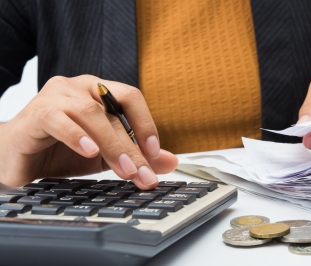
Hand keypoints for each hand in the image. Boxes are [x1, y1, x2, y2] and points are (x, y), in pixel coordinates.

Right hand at [0, 75, 177, 188]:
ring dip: (111, 144)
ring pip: (90, 114)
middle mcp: (78, 88)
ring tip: (124, 169)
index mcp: (97, 92)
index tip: (155, 153)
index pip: (130, 98)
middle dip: (132, 146)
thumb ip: (136, 154)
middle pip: (113, 111)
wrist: (17, 157)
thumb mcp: (107, 156)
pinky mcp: (35, 114)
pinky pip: (58, 119)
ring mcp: (55, 97)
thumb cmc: (60, 150)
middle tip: (143, 174)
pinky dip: (77, 136)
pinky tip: (90, 151)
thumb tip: (169, 162)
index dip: (146, 124)